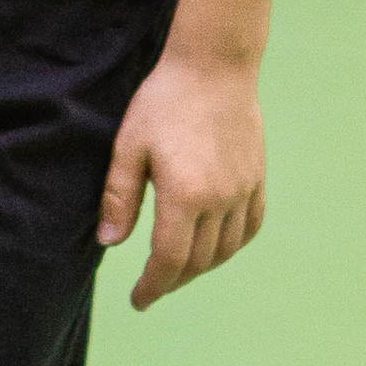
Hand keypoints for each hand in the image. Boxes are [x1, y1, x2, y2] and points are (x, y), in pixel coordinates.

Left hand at [96, 41, 266, 311]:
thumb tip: (109, 243)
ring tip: (178, 269)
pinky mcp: (257, 177)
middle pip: (198, 261)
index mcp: (185, 195)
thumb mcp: (129, 146)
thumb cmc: (163, 101)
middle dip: (173, 281)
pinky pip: (250, 226)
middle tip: (153, 288)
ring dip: (201, 267)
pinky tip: (216, 246)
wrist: (213, 65)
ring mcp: (243, 189)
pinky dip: (232, 245)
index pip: (169, 261)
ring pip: (226, 249)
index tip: (138, 300)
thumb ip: (119, 198)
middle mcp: (220, 199)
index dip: (152, 286)